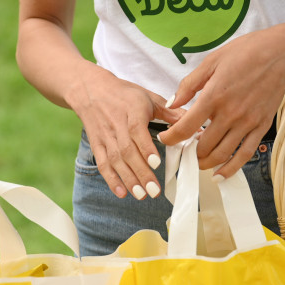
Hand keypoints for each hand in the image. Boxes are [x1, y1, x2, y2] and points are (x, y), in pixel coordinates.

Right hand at [70, 69, 182, 199]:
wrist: (90, 90)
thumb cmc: (124, 94)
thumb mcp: (148, 97)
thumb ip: (171, 112)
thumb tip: (194, 122)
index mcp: (132, 111)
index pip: (137, 131)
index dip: (145, 148)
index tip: (156, 163)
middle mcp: (116, 125)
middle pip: (127, 151)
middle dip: (140, 172)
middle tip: (154, 190)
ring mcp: (105, 137)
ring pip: (115, 161)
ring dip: (128, 179)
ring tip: (141, 195)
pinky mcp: (96, 145)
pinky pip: (102, 164)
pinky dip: (111, 179)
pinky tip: (121, 193)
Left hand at [158, 23, 284, 177]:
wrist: (282, 55)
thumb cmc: (246, 52)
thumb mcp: (212, 61)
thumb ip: (189, 85)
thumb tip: (172, 104)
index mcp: (214, 96)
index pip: (185, 127)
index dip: (171, 138)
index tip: (165, 139)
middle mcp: (230, 114)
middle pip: (202, 146)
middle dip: (188, 152)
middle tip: (182, 150)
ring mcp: (247, 123)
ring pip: (221, 154)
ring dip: (205, 163)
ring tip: (197, 161)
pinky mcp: (261, 127)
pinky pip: (244, 155)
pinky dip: (230, 168)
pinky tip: (220, 174)